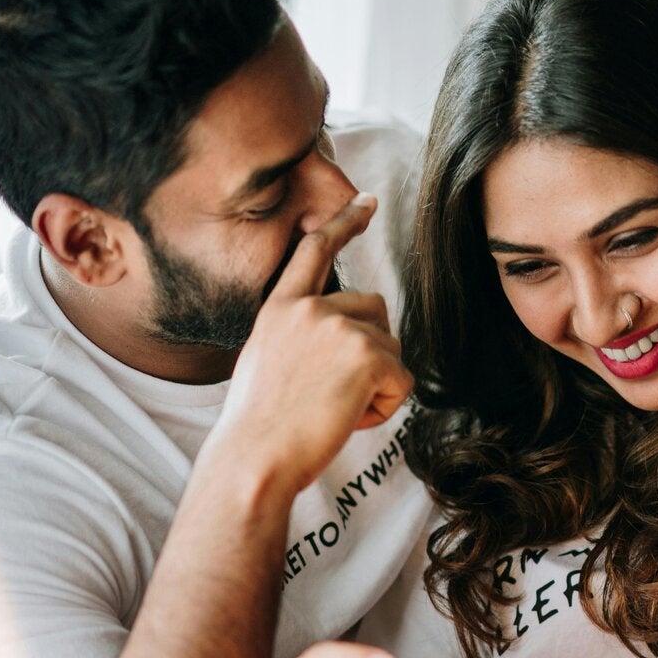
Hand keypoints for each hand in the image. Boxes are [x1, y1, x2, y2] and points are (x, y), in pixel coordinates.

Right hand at [211, 193, 413, 496]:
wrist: (255, 456)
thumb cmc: (260, 425)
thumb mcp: (268, 360)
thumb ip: (301, 336)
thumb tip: (343, 338)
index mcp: (280, 307)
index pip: (314, 251)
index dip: (344, 223)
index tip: (367, 201)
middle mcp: (310, 307)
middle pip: (375, 310)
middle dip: (370, 351)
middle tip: (329, 394)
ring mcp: (339, 327)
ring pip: (391, 348)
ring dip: (376, 384)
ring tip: (333, 408)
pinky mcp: (366, 354)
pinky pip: (402, 380)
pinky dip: (384, 406)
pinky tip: (348, 417)